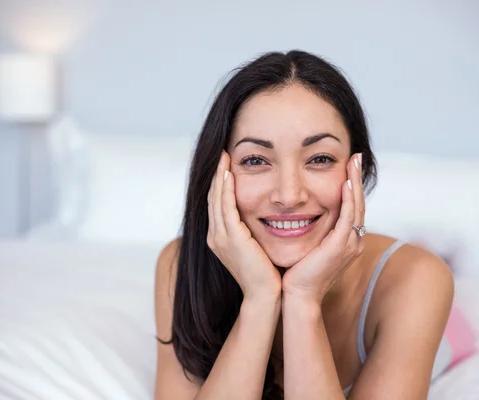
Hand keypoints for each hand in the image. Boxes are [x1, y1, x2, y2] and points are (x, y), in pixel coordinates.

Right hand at [207, 150, 281, 299]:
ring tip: (223, 157)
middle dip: (216, 174)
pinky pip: (225, 207)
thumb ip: (252, 231)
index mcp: (220, 238)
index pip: (217, 204)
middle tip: (222, 153)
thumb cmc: (266, 274)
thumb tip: (262, 216)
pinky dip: (225, 189)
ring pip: (216, 199)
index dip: (219, 183)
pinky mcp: (230, 238)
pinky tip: (228, 174)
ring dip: (219, 176)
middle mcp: (215, 236)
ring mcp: (220, 237)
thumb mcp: (255, 247)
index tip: (225, 164)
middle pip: (212, 198)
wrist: (265, 296)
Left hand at [282, 153, 365, 303]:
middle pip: (359, 203)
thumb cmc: (297, 272)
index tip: (348, 166)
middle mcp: (353, 241)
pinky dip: (349, 199)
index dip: (352, 186)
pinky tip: (346, 182)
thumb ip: (312, 229)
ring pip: (357, 207)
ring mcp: (349, 244)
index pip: (352, 207)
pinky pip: (349, 217)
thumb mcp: (308, 245)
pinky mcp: (341, 246)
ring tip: (354, 162)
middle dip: (357, 178)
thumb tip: (300, 211)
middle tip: (356, 157)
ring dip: (355, 182)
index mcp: (346, 240)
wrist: (297, 295)